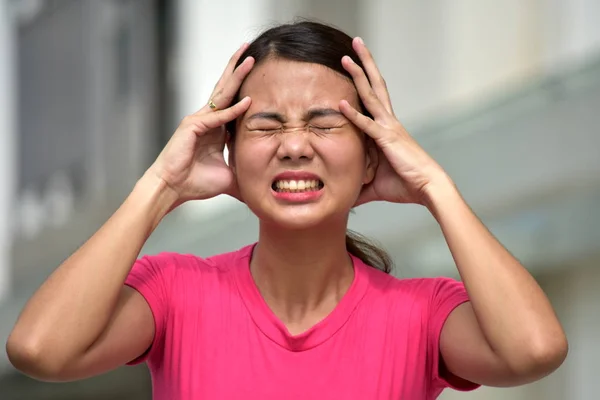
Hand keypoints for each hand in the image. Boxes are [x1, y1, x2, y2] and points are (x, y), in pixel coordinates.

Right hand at [148, 44, 253, 205]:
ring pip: (222, 94)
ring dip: (237, 76)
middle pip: (226, 89)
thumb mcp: (229, 176)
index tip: (259, 72)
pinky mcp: (192, 127)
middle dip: (238, 69)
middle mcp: (207, 119)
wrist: (172, 189)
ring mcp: (198, 120)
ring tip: (249, 59)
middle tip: (250, 50)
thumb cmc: (195, 183)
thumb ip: (244, 173)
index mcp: (215, 128)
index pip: (233, 101)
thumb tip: (263, 184)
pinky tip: (247, 101)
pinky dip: (233, 110)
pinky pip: (218, 117)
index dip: (244, 86)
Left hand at [340, 38, 451, 206]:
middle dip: (364, 65)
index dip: (364, 80)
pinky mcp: (387, 140)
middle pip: (375, 86)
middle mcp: (389, 122)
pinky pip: (367, 125)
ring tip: (347, 57)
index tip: (353, 64)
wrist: (428, 188)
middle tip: (354, 45)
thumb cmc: (405, 185)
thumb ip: (360, 186)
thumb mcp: (375, 185)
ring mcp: (389, 128)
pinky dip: (353, 114)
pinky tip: (340, 103)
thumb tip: (346, 198)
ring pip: (371, 96)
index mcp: (387, 128)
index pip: (373, 99)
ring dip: (358, 76)